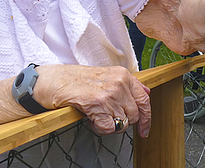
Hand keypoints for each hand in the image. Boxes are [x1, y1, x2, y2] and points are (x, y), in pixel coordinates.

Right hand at [36, 65, 150, 137]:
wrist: (58, 80)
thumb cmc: (79, 79)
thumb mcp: (108, 75)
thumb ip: (128, 84)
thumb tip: (146, 93)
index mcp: (123, 75)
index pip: (144, 100)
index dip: (147, 118)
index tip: (145, 129)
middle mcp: (119, 84)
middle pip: (134, 115)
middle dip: (122, 122)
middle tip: (108, 118)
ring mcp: (110, 95)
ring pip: (122, 123)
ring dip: (109, 125)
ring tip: (98, 116)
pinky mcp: (98, 105)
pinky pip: (109, 128)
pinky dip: (100, 128)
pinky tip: (92, 119)